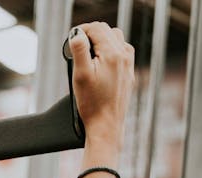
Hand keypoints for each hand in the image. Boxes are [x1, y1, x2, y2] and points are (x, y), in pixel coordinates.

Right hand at [68, 23, 133, 145]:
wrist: (106, 126)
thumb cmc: (92, 104)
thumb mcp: (80, 75)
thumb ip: (79, 50)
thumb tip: (77, 34)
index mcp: (112, 53)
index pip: (97, 28)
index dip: (82, 30)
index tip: (72, 39)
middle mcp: (124, 55)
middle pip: (107, 31)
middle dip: (91, 35)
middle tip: (78, 47)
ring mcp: (128, 64)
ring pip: (115, 39)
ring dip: (101, 41)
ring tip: (88, 55)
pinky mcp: (129, 73)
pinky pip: (121, 52)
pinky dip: (110, 51)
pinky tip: (100, 63)